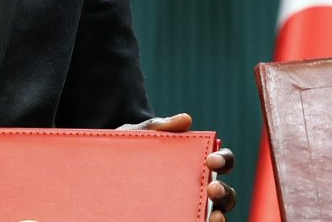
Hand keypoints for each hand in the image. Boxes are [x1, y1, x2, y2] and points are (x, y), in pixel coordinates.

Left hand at [118, 113, 236, 219]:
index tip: (211, 160)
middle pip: (226, 193)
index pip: (222, 161)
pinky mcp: (179, 220)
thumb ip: (158, 126)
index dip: (224, 160)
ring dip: (220, 216)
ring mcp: (191, 210)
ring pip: (217, 216)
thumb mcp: (138, 137)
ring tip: (213, 218)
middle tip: (211, 188)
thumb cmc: (129, 154)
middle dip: (224, 191)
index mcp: (197, 163)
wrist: (105, 175)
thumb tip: (186, 120)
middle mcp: (200, 189)